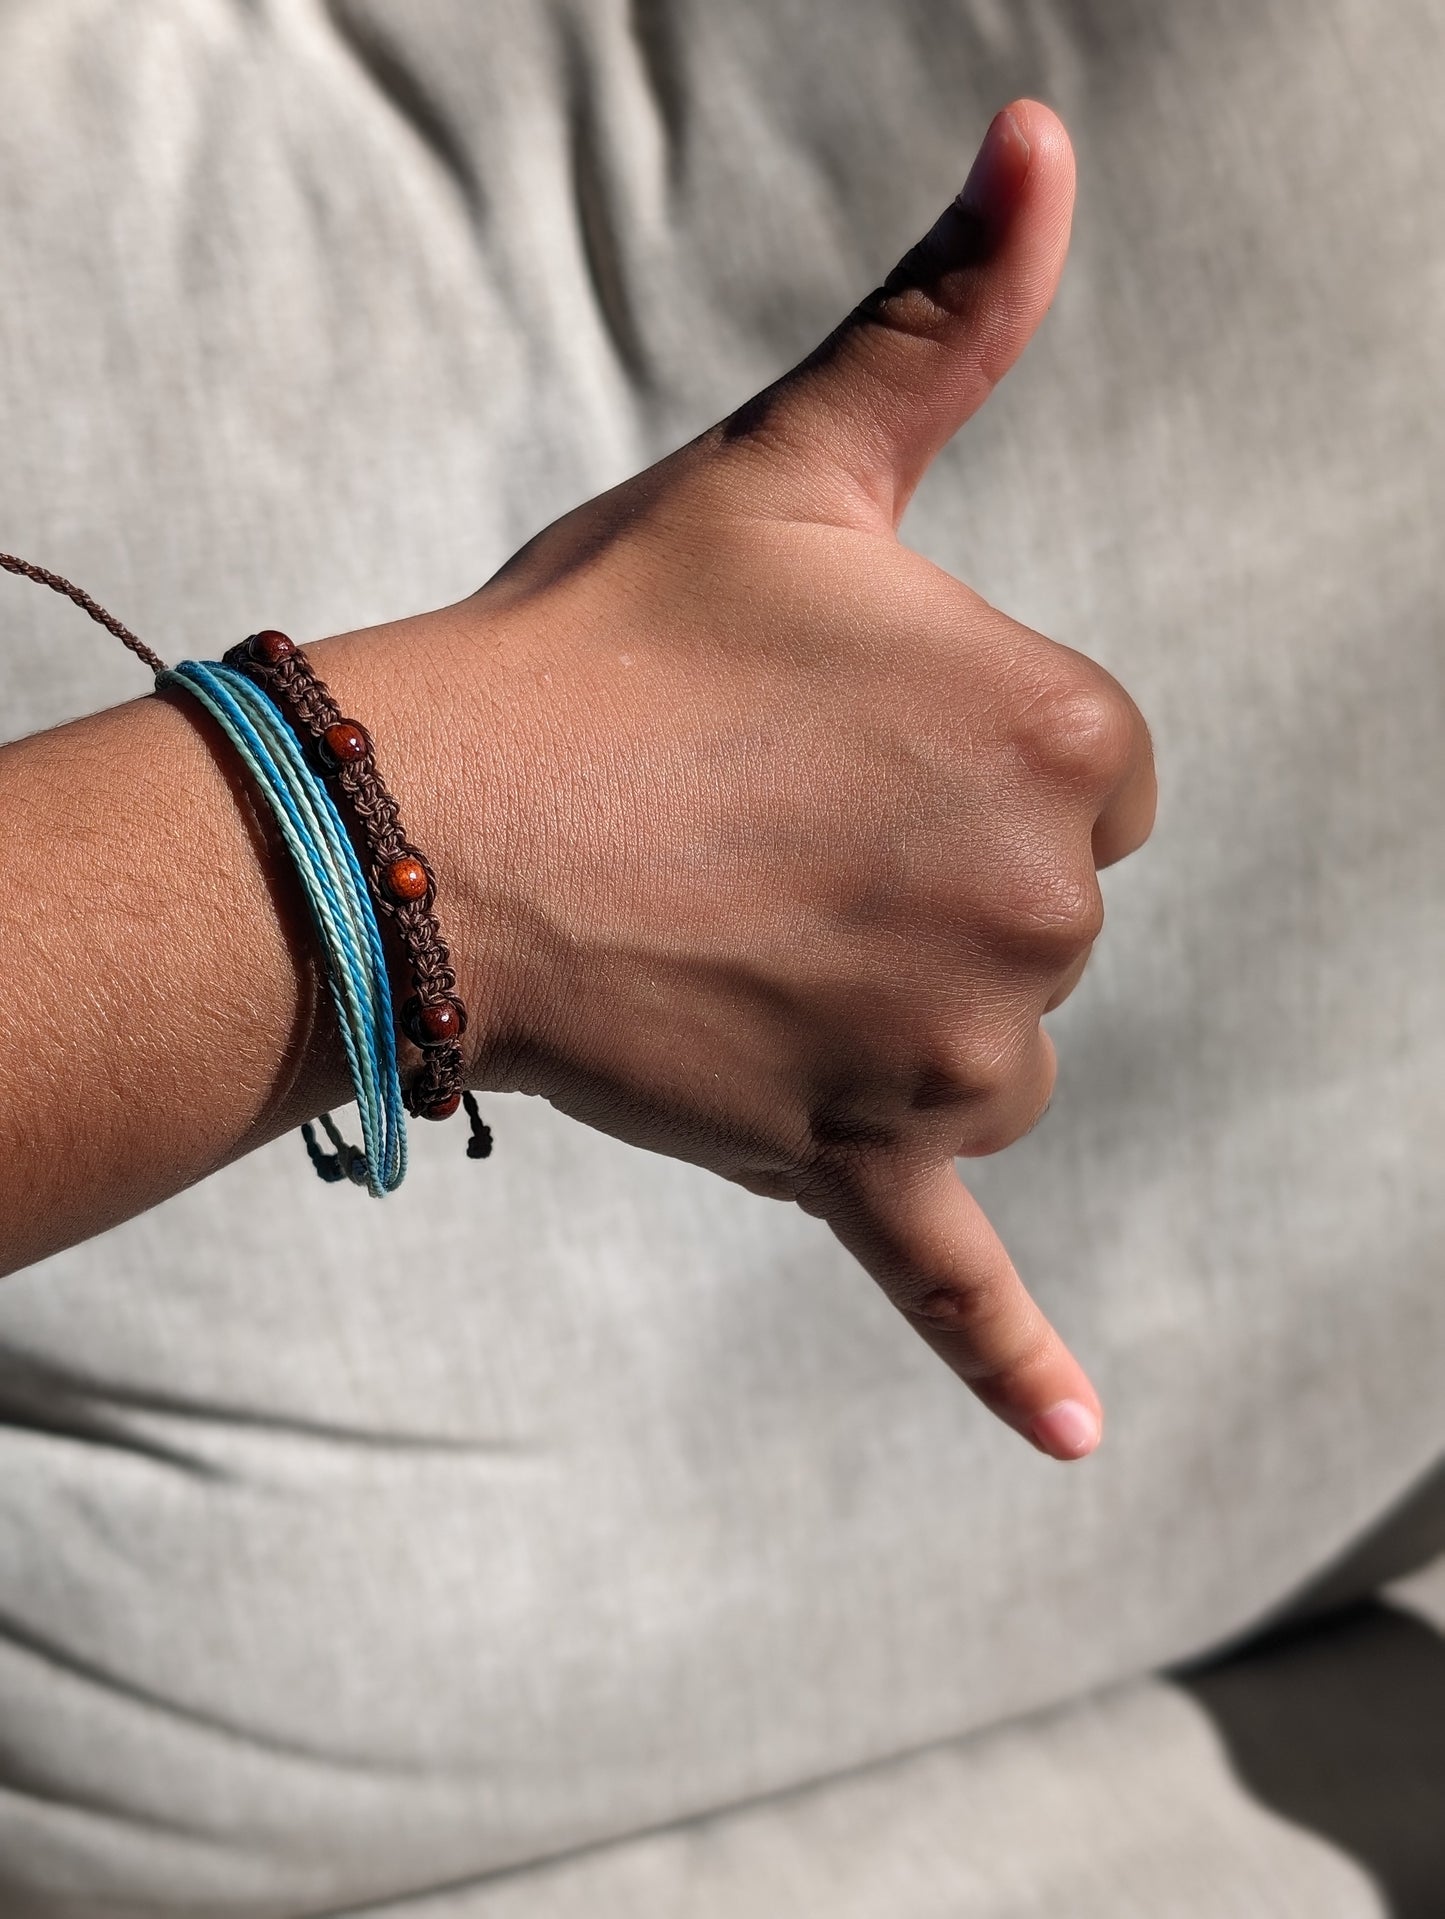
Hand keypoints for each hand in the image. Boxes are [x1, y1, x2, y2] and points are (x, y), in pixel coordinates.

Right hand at [418, 101, 1155, 1458]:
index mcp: (1072, 746)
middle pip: (1043, 922)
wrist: (444, 813)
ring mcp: (946, 1057)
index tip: (839, 737)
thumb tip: (1045, 137)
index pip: (1095, 777)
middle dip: (929, 884)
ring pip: (986, 1058)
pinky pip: (953, 1274)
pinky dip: (1010, 1359)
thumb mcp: (806, 465)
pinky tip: (1079, 1442)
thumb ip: (953, 316)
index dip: (961, 753)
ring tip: (747, 937)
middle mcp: (1047, 914)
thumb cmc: (622, 637)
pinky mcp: (856, 1163)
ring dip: (896, 1014)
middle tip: (766, 829)